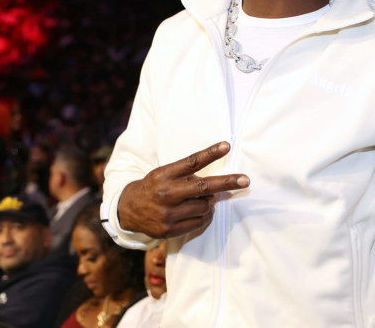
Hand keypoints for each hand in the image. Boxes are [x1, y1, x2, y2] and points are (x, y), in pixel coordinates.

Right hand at [117, 142, 249, 238]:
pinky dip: (204, 216)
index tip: (227, 146)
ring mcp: (167, 213)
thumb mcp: (164, 174)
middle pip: (203, 187)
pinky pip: (199, 222)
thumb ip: (187, 175)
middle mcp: (166, 193)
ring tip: (202, 200)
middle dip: (227, 182)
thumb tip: (216, 184)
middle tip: (245, 180)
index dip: (211, 153)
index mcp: (164, 174)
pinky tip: (197, 212)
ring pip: (204, 207)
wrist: (128, 210)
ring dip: (209, 203)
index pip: (191, 162)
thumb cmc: (154, 187)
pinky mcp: (169, 229)